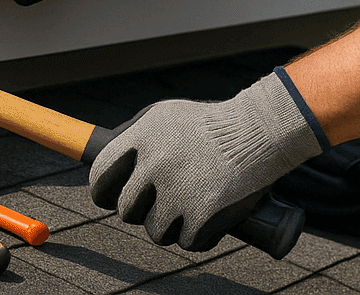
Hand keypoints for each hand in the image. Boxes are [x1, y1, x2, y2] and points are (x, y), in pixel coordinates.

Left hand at [88, 71, 325, 250]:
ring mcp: (178, 191)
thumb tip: (107, 162)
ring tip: (189, 210)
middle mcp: (154, 165)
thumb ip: (136, 137)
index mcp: (140, 138)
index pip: (100, 176)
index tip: (110, 199)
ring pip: (155, 231)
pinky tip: (208, 220)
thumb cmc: (211, 123)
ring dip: (170, 228)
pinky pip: (187, 242)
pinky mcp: (202, 214)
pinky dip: (198, 236)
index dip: (103, 193)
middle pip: (126, 210)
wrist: (258, 131)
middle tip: (160, 206)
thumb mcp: (165, 116)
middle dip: (141, 212)